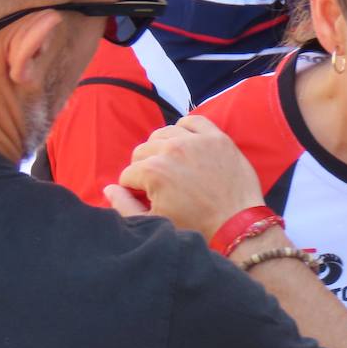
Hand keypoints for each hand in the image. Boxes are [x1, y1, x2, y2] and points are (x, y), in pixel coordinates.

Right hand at [105, 116, 265, 238]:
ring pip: (164, 133)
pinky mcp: (218, 138)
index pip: (128, 174)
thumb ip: (125, 206)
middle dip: (145, 168)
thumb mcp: (156, 223)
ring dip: (161, 147)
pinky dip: (185, 128)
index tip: (146, 197)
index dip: (134, 189)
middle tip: (160, 184)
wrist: (238, 226)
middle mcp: (172, 149)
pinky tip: (186, 142)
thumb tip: (108, 189)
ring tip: (171, 164)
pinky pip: (193, 120)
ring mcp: (197, 141)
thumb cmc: (197, 227)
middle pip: (142, 152)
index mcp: (153, 171)